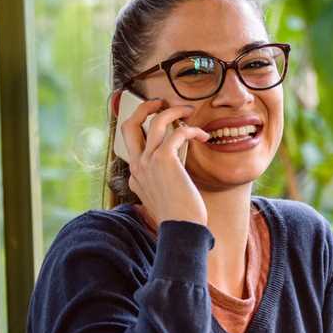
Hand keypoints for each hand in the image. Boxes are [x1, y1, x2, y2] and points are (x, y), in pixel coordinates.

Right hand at [117, 96, 210, 225]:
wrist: (181, 229)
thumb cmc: (179, 218)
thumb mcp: (164, 200)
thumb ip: (162, 184)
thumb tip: (174, 173)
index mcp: (135, 175)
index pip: (131, 144)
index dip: (146, 130)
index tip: (163, 125)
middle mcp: (137, 165)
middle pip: (129, 125)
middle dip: (142, 108)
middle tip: (159, 103)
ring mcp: (148, 161)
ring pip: (155, 121)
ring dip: (172, 110)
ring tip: (187, 110)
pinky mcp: (164, 159)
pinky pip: (178, 132)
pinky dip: (192, 130)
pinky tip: (203, 136)